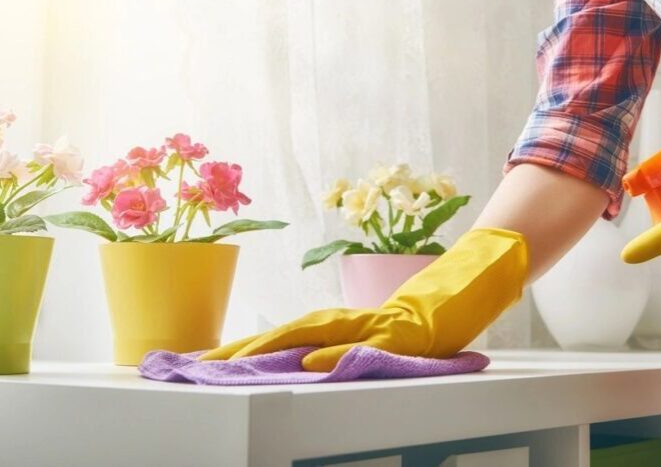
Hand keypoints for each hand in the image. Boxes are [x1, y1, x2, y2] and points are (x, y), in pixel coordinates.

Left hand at [200, 228, 527, 370]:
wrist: (458, 296)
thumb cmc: (413, 322)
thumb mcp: (370, 340)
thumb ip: (337, 348)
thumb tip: (298, 363)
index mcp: (336, 323)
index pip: (282, 334)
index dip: (244, 345)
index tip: (206, 360)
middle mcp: (345, 320)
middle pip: (286, 331)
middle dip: (243, 347)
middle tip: (202, 363)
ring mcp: (369, 324)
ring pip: (312, 334)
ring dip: (272, 345)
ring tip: (236, 359)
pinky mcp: (396, 332)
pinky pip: (360, 345)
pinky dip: (333, 352)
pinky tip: (309, 360)